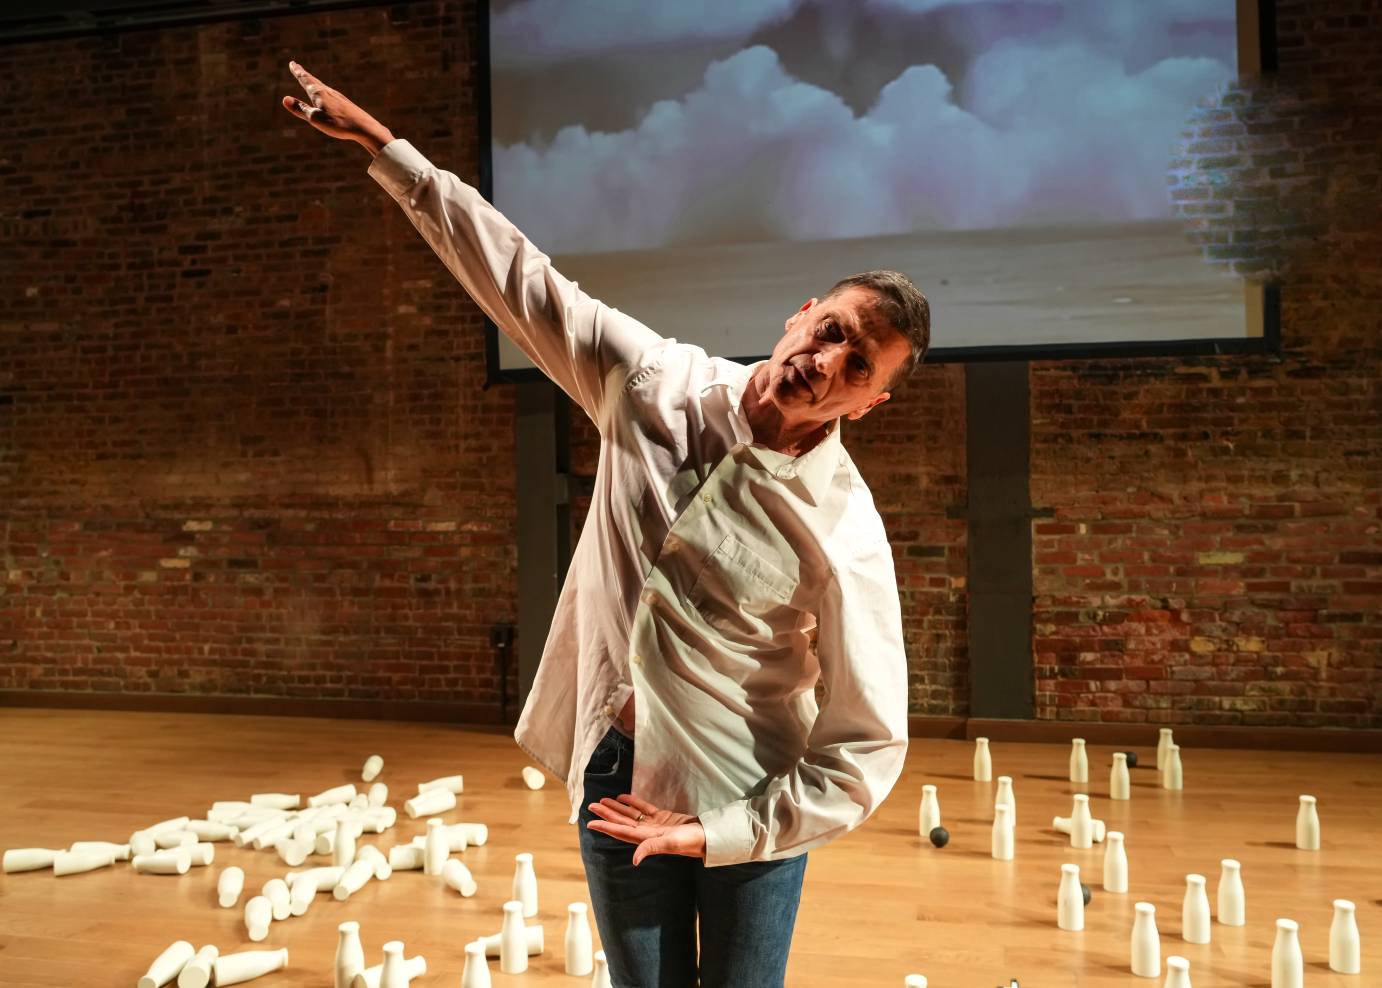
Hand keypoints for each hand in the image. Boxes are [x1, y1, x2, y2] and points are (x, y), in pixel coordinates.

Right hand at [280, 60, 393, 154]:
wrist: (364, 127)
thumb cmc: (339, 125)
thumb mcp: (316, 119)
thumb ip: (301, 109)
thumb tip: (284, 99)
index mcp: (319, 93)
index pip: (305, 80)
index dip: (298, 72)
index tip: (292, 64)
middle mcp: (328, 91)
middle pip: (313, 80)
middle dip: (303, 74)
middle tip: (296, 66)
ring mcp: (338, 97)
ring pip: (322, 86)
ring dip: (313, 81)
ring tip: (309, 79)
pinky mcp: (345, 104)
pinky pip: (330, 94)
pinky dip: (323, 90)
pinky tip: (327, 95)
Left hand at [586, 793, 705, 865]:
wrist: (709, 836)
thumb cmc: (692, 841)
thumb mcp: (672, 844)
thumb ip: (653, 848)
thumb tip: (634, 859)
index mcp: (647, 839)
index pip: (621, 832)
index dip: (606, 827)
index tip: (591, 823)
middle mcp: (647, 833)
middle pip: (622, 822)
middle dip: (607, 814)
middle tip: (592, 805)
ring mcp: (655, 825)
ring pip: (631, 815)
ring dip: (617, 808)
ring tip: (603, 800)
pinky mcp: (663, 818)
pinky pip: (644, 809)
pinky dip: (633, 803)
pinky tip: (624, 798)